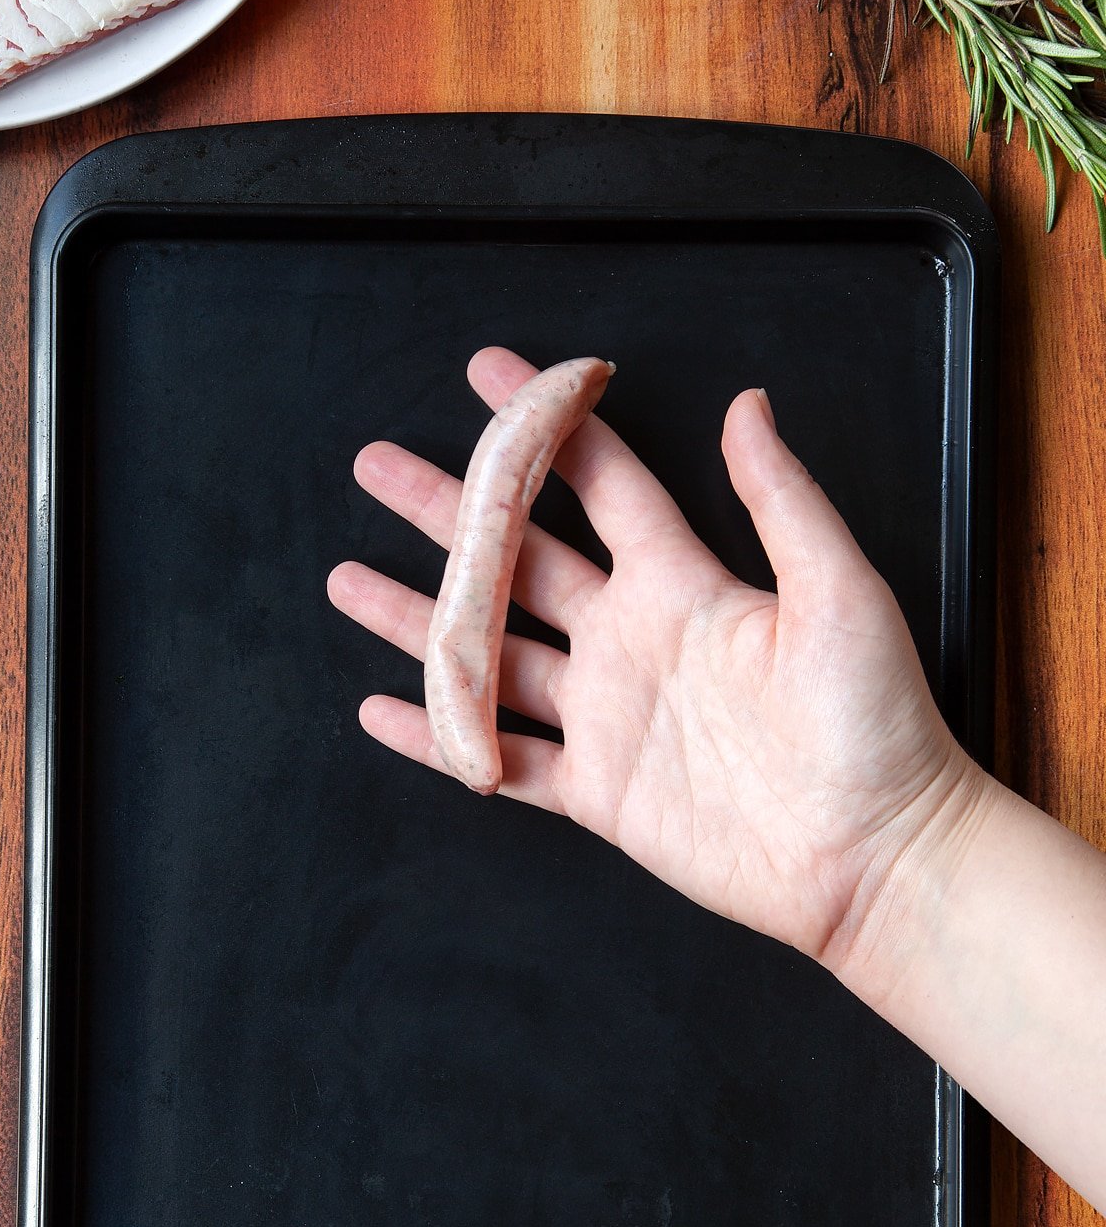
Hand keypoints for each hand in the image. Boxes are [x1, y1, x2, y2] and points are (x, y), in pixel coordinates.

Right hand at [327, 346, 986, 968]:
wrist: (875, 852)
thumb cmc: (877, 721)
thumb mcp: (840, 591)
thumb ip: (781, 501)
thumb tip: (748, 403)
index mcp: (684, 584)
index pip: (598, 484)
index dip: (543, 427)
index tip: (489, 374)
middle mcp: (632, 640)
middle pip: (518, 561)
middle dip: (448, 513)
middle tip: (378, 467)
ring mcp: (609, 717)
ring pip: (490, 657)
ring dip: (419, 619)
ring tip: (349, 581)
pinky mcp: (600, 792)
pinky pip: (501, 760)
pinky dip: (441, 738)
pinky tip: (385, 710)